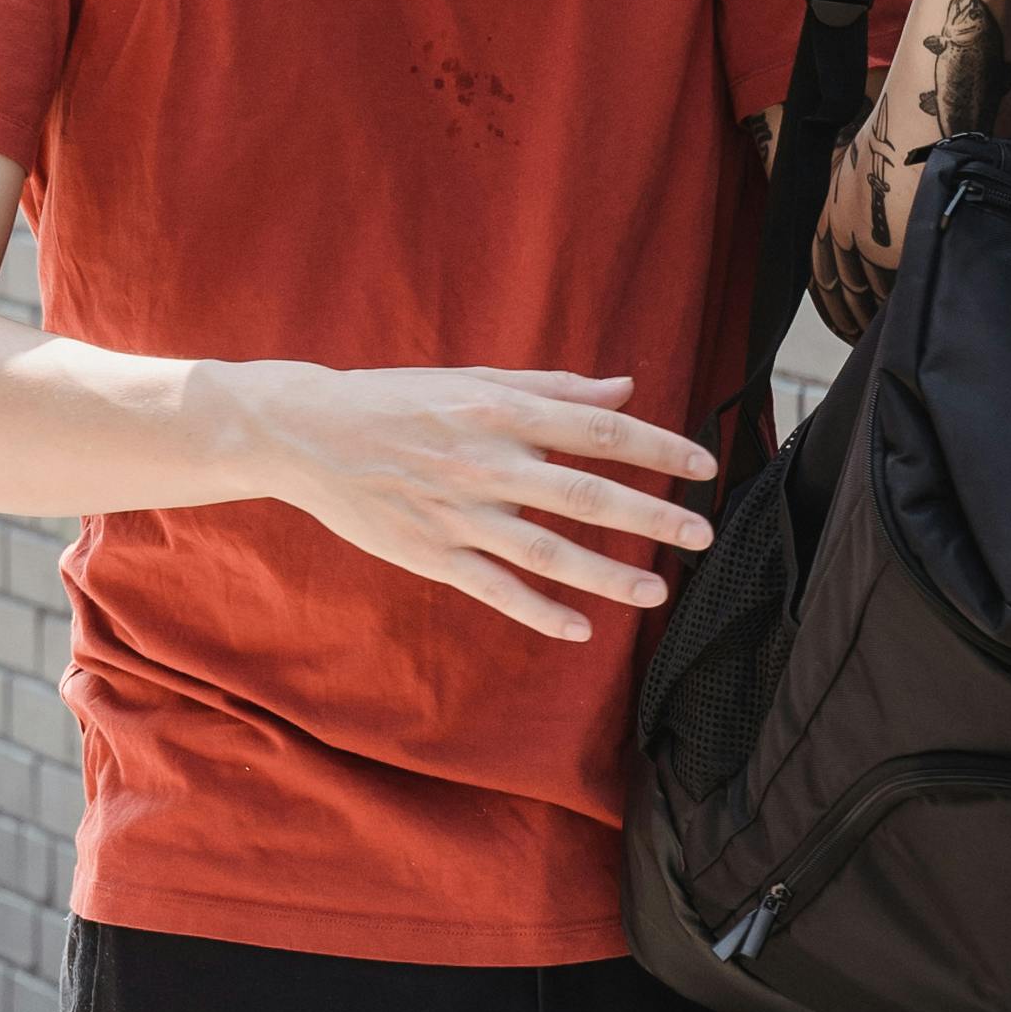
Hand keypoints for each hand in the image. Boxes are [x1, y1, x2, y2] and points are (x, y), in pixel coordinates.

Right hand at [231, 364, 717, 641]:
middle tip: (703, 534)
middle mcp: (485, 463)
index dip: (655, 449)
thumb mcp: (473, 381)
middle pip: (583, 495)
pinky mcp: (431, 554)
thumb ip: (551, 389)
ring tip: (658, 591)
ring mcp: (458, 514)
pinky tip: (581, 629)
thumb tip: (624, 389)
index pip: (596, 431)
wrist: (307, 433)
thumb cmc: (397, 401)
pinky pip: (495, 589)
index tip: (703, 466)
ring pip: (546, 552)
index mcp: (499, 412)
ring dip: (607, 575)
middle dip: (650, 516)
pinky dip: (539, 612)